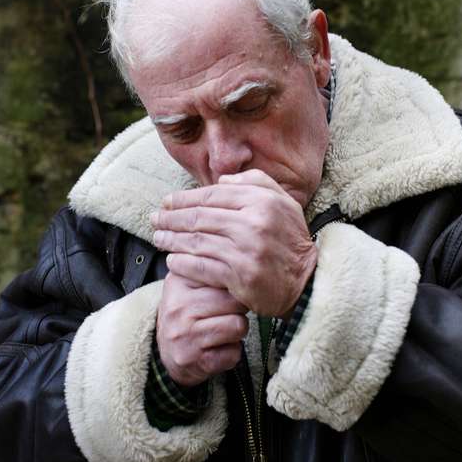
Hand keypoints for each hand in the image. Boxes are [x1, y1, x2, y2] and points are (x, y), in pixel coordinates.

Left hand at [151, 169, 317, 316]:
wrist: (307, 281)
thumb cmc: (290, 239)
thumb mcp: (283, 201)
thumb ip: (255, 182)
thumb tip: (221, 180)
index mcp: (262, 201)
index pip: (213, 194)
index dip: (185, 198)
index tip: (167, 202)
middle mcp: (254, 224)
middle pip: (200, 217)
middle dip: (172, 218)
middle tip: (155, 219)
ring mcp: (246, 251)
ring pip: (197, 242)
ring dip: (172, 240)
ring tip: (158, 238)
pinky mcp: (240, 277)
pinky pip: (202, 267)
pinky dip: (183, 264)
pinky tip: (172, 261)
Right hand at [156, 272, 248, 386]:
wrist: (167, 353)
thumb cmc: (186, 313)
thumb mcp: (189, 284)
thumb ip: (211, 268)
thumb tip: (244, 262)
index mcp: (177, 283)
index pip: (223, 275)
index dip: (234, 284)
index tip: (229, 290)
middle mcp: (179, 308)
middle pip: (235, 301)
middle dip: (239, 308)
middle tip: (226, 312)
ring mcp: (187, 337)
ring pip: (239, 325)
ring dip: (237, 329)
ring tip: (222, 329)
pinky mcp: (197, 361)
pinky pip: (235, 352)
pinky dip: (232, 351)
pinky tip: (217, 347)